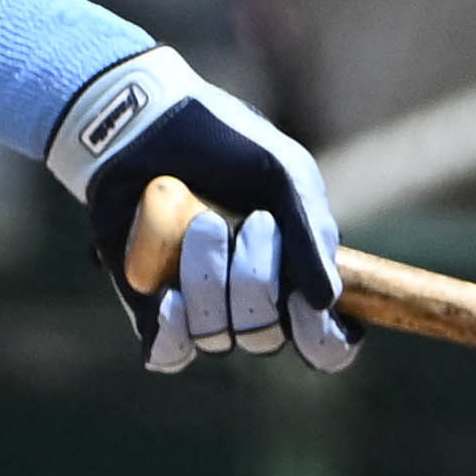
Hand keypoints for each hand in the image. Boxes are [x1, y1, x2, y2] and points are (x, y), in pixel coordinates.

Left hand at [65, 52, 352, 371]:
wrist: (147, 125)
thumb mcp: (283, 172)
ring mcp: (200, 306)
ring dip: (209, 281)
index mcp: (296, 275)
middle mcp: (250, 300)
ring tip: (200, 222)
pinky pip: (169, 350)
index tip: (309, 305)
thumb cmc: (224, 143)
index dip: (323, 339)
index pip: (325, 343)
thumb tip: (328, 300)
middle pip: (265, 336)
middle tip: (250, 222)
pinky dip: (173, 327)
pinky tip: (168, 291)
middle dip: (257, 281)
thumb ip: (312, 232)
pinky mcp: (152, 308)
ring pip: (217, 337)